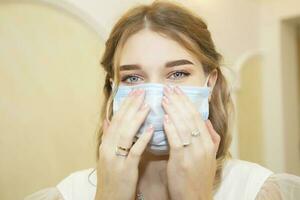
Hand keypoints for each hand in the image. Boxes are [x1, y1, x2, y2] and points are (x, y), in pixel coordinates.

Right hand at [95, 89, 153, 199]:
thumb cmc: (111, 178)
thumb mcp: (106, 157)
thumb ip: (108, 138)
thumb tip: (107, 121)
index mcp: (105, 145)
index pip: (116, 120)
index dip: (125, 105)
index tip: (134, 92)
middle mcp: (108, 149)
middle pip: (120, 123)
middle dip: (131, 106)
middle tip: (142, 91)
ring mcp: (116, 159)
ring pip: (126, 134)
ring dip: (137, 118)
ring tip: (147, 105)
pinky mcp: (125, 170)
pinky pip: (134, 152)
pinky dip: (142, 139)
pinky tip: (151, 129)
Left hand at [162, 85, 220, 199]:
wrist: (195, 198)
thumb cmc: (199, 178)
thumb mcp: (210, 158)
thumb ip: (211, 139)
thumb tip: (207, 123)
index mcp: (208, 143)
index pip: (197, 117)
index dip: (187, 102)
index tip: (177, 91)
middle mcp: (203, 146)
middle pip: (190, 118)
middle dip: (178, 101)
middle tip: (168, 88)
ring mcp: (193, 153)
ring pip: (183, 126)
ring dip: (172, 110)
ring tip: (164, 97)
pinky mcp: (182, 162)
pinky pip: (176, 141)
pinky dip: (171, 128)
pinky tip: (164, 117)